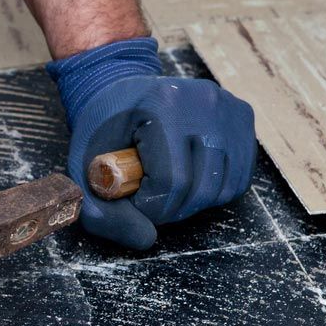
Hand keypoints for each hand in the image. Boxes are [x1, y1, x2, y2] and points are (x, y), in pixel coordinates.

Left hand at [48, 38, 255, 248]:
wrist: (121, 86)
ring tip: (169, 186)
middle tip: (150, 197)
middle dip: (172, 208)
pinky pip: (240, 176)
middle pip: (201, 189)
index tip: (134, 199)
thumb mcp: (83, 166)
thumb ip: (101, 211)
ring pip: (224, 187)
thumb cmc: (103, 127)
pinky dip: (215, 189)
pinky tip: (191, 177)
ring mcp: (228, 107)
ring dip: (194, 202)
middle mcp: (204, 101)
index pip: (172, 181)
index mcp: (162, 104)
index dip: (151, 206)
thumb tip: (146, 239)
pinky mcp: (242, 116)